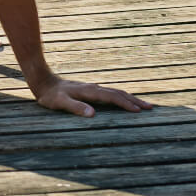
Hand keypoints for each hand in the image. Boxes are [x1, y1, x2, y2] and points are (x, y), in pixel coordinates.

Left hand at [33, 76, 152, 116]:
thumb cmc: (51, 96)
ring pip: (116, 92)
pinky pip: (111, 94)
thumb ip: (75, 107)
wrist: (44, 82)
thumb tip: (93, 114)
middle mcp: (94, 88)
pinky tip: (124, 102)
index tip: (139, 111)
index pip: (112, 97)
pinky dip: (122, 97)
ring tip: (143, 105)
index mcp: (90, 91)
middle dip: (135, 100)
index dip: (125, 104)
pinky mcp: (91, 91)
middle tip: (150, 108)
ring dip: (130, 98)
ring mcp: (93, 89)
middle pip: (119, 93)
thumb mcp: (60, 103)